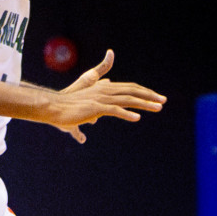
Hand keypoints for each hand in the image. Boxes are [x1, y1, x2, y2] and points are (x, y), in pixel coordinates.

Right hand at [48, 49, 165, 142]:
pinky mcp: (95, 108)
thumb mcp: (81, 112)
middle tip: (164, 101)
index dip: (143, 92)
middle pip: (132, 91)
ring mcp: (101, 99)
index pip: (129, 88)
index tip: (155, 97)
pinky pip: (115, 110)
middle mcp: (104, 91)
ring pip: (127, 99)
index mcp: (104, 88)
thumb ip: (89, 116)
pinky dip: (127, 114)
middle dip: (149, 96)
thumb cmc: (66, 111)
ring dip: (144, 104)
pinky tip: (137, 118)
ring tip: (158, 108)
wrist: (52, 108)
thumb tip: (89, 127)